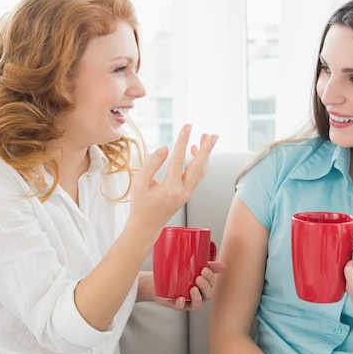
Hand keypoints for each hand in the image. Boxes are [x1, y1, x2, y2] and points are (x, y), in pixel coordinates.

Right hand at [127, 124, 217, 238]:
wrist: (146, 226)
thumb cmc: (141, 206)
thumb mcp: (139, 184)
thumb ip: (151, 164)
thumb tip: (165, 149)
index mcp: (170, 189)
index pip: (179, 159)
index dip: (183, 141)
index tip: (187, 127)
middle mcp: (182, 191)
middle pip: (199, 166)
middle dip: (207, 149)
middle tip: (213, 135)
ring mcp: (187, 193)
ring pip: (201, 171)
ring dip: (206, 154)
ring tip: (207, 138)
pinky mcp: (187, 194)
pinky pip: (197, 175)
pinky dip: (199, 162)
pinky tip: (195, 150)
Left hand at [155, 261, 226, 310]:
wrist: (158, 278)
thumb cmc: (180, 273)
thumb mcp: (194, 266)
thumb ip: (209, 266)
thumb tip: (224, 265)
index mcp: (202, 286)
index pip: (211, 284)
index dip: (210, 278)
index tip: (204, 269)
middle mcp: (196, 296)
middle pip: (206, 296)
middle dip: (204, 287)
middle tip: (198, 278)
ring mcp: (186, 301)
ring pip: (196, 305)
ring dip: (197, 298)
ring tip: (193, 289)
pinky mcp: (175, 304)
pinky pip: (179, 308)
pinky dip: (180, 304)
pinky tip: (180, 298)